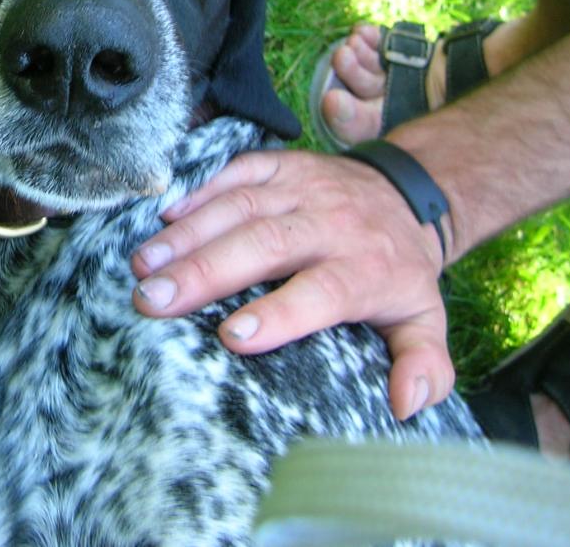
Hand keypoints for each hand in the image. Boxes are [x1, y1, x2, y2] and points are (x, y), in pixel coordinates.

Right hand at [130, 149, 453, 420]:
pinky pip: (238, 170)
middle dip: (205, 271)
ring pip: (241, 205)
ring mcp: (304, 187)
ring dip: (187, 234)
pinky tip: (163, 217)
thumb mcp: (425, 319)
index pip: (321, 291)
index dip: (278, 313)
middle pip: (265, 243)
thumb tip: (406, 404)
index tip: (230, 337)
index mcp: (367, 269)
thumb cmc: (399, 271)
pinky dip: (200, 191)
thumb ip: (425, 364)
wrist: (406, 193)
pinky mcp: (283, 164)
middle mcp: (331, 223)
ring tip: (144, 266)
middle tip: (153, 299)